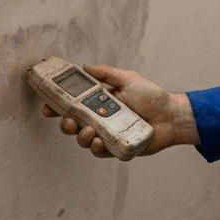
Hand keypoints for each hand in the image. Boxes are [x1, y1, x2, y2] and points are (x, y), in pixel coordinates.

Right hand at [40, 64, 198, 159]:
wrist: (172, 115)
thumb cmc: (152, 97)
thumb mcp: (128, 79)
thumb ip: (106, 74)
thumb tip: (84, 66)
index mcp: (100, 103)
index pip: (74, 106)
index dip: (58, 107)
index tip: (47, 106)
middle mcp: (101, 120)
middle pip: (74, 126)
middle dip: (65, 125)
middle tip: (68, 122)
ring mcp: (108, 135)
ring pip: (84, 141)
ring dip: (81, 137)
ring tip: (89, 131)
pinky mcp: (118, 149)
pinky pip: (101, 152)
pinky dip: (96, 148)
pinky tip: (98, 142)